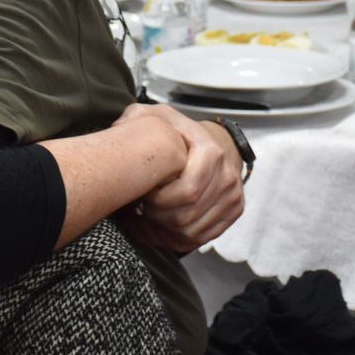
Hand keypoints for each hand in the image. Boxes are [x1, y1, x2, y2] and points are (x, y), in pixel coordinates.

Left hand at [115, 104, 243, 251]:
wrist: (218, 143)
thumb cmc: (183, 134)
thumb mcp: (160, 117)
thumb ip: (138, 118)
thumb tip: (121, 130)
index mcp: (212, 152)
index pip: (187, 191)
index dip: (159, 199)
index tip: (144, 193)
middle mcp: (227, 176)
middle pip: (186, 215)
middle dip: (158, 216)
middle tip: (142, 207)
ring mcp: (232, 196)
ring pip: (192, 230)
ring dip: (165, 229)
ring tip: (150, 215)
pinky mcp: (233, 211)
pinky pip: (201, 237)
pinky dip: (178, 236)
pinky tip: (163, 224)